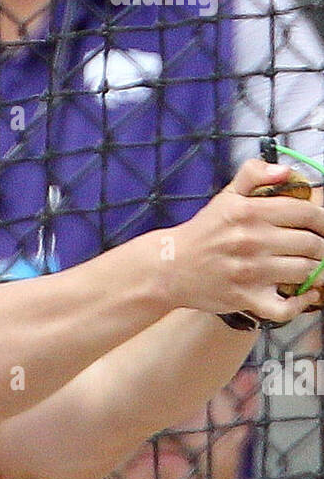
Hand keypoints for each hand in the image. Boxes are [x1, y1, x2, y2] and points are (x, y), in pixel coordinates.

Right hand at [168, 159, 323, 323]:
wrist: (170, 267)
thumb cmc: (203, 233)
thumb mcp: (225, 196)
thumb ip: (253, 174)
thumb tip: (284, 171)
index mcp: (250, 212)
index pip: (306, 212)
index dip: (323, 219)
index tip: (323, 226)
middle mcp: (253, 241)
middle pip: (311, 244)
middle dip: (322, 246)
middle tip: (319, 249)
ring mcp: (251, 272)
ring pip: (304, 271)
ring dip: (316, 271)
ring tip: (314, 268)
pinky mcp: (246, 297)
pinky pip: (284, 307)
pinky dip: (301, 303)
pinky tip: (306, 295)